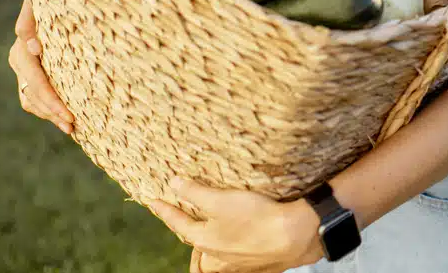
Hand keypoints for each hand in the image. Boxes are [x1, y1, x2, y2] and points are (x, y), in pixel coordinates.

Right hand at [7, 0, 74, 134]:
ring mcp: (21, 71)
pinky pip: (33, 102)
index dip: (46, 88)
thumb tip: (33, 47)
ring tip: (71, 127)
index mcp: (22, 43)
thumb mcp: (44, 6)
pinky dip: (48, 113)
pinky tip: (64, 122)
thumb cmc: (59, 3)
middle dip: (52, 106)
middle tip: (71, 120)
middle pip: (33, 89)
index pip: (34, 73)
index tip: (63, 106)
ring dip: (50, 114)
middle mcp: (18, 58)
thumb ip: (32, 18)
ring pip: (31, 100)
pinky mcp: (27, 81)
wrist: (59, 9)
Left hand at [148, 178, 322, 272]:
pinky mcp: (257, 263)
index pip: (177, 223)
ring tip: (208, 241)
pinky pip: (236, 263)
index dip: (164, 211)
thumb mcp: (221, 199)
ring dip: (207, 253)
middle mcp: (218, 256)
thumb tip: (173, 184)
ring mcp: (238, 263)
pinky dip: (230, 256)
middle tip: (183, 227)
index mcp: (205, 240)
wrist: (295, 236)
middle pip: (196, 253)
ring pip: (215, 262)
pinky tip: (238, 246)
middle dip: (188, 239)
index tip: (152, 202)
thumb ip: (195, 192)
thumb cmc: (258, 218)